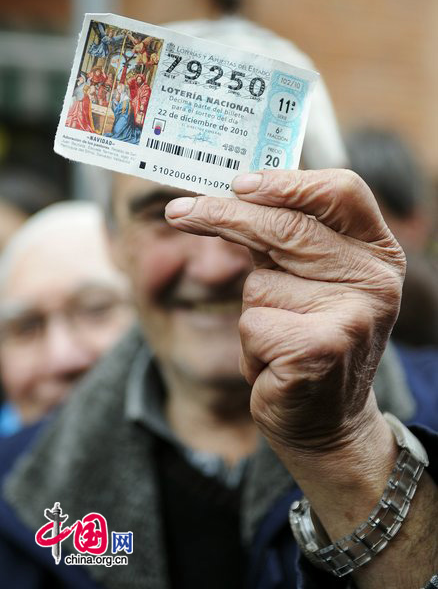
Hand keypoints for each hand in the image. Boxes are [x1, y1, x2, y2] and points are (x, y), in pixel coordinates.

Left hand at [165, 170, 437, 588]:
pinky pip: (252, 324)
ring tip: (281, 339)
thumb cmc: (312, 342)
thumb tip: (233, 195)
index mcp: (377, 253)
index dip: (286, 181)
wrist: (329, 422)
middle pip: (287, 227)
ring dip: (254, 312)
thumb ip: (287, 242)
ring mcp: (353, 315)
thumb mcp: (311, 283)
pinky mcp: (320, 350)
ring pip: (259, 284)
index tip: (239, 183)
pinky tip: (277, 366)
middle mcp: (376, 280)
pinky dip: (251, 347)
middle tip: (178, 211)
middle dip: (222, 217)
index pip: (341, 190)